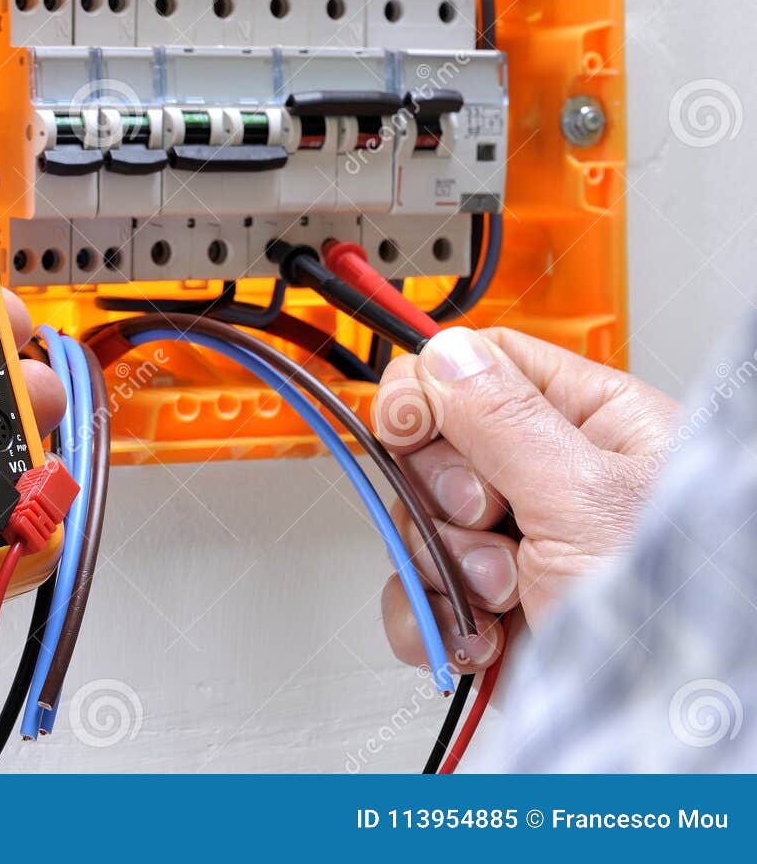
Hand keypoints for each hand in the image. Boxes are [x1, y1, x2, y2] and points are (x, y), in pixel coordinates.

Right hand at [372, 326, 679, 670]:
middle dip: (444, 494)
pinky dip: (430, 619)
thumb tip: (445, 356)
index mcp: (598, 427)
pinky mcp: (489, 613)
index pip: (486, 367)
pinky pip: (417, 595)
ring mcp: (518, 551)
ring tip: (505, 595)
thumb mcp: (588, 499)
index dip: (432, 391)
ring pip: (419, 524)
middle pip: (436, 447)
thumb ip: (506, 421)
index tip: (409, 425)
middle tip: (489, 519)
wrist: (670, 732)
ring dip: (445, 566)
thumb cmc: (679, 618)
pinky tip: (478, 636)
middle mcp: (554, 483)